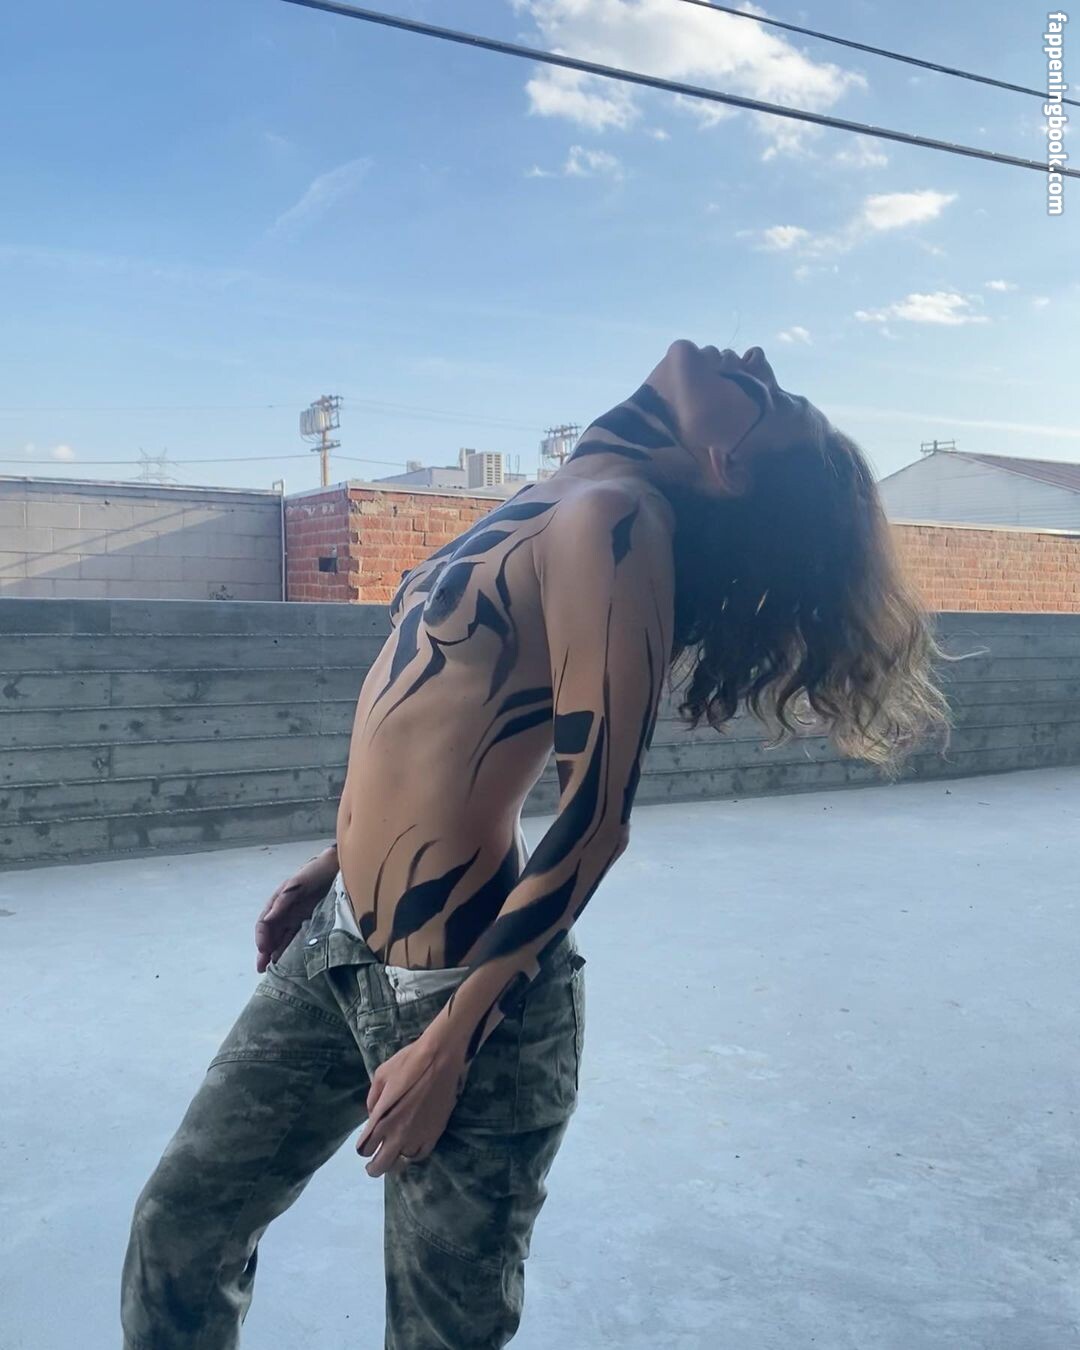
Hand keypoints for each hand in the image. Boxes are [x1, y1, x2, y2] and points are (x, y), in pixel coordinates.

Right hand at [255, 849, 336, 972]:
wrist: (337, 867)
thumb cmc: (315, 872)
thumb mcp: (297, 884)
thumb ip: (283, 900)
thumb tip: (268, 919)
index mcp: (278, 901)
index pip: (264, 923)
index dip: (262, 937)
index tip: (263, 950)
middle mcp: (285, 912)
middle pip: (271, 934)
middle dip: (264, 951)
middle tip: (261, 969)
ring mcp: (297, 917)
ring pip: (282, 938)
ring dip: (275, 953)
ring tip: (272, 971)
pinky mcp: (310, 922)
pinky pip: (297, 937)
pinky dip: (290, 949)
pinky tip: (289, 961)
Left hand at [356, 1030, 467, 1177]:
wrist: (440, 1058)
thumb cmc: (408, 1062)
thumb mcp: (381, 1075)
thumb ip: (373, 1099)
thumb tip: (373, 1115)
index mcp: (380, 1118)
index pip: (365, 1148)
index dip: (363, 1149)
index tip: (365, 1145)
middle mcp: (397, 1133)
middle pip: (381, 1166)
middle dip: (374, 1168)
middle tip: (373, 1165)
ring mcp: (417, 1136)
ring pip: (402, 1161)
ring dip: (397, 1155)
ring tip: (397, 1147)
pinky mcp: (435, 1133)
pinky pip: (421, 1155)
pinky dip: (414, 1153)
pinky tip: (412, 1146)